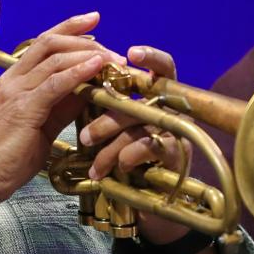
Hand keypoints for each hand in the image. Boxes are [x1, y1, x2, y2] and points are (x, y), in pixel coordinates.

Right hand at [0, 11, 122, 215]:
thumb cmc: (6, 157)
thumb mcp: (40, 125)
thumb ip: (61, 105)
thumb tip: (89, 89)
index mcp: (13, 81)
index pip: (42, 43)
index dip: (69, 28)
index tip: (93, 20)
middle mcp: (12, 80)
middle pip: (50, 42)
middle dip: (84, 39)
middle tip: (112, 50)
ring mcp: (15, 92)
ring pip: (54, 58)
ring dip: (88, 55)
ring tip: (113, 60)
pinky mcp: (23, 109)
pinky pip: (54, 84)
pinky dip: (78, 72)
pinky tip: (96, 67)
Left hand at [78, 44, 189, 243]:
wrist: (146, 201)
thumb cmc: (127, 156)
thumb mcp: (115, 126)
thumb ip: (105, 102)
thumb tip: (75, 81)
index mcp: (159, 97)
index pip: (163, 67)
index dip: (151, 57)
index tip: (131, 52)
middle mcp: (173, 110)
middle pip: (147, 96)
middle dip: (111, 112)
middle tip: (85, 133)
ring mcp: (178, 132)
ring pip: (142, 124)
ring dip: (111, 140)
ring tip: (90, 153)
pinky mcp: (178, 155)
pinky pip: (150, 147)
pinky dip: (126, 156)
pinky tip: (113, 168)